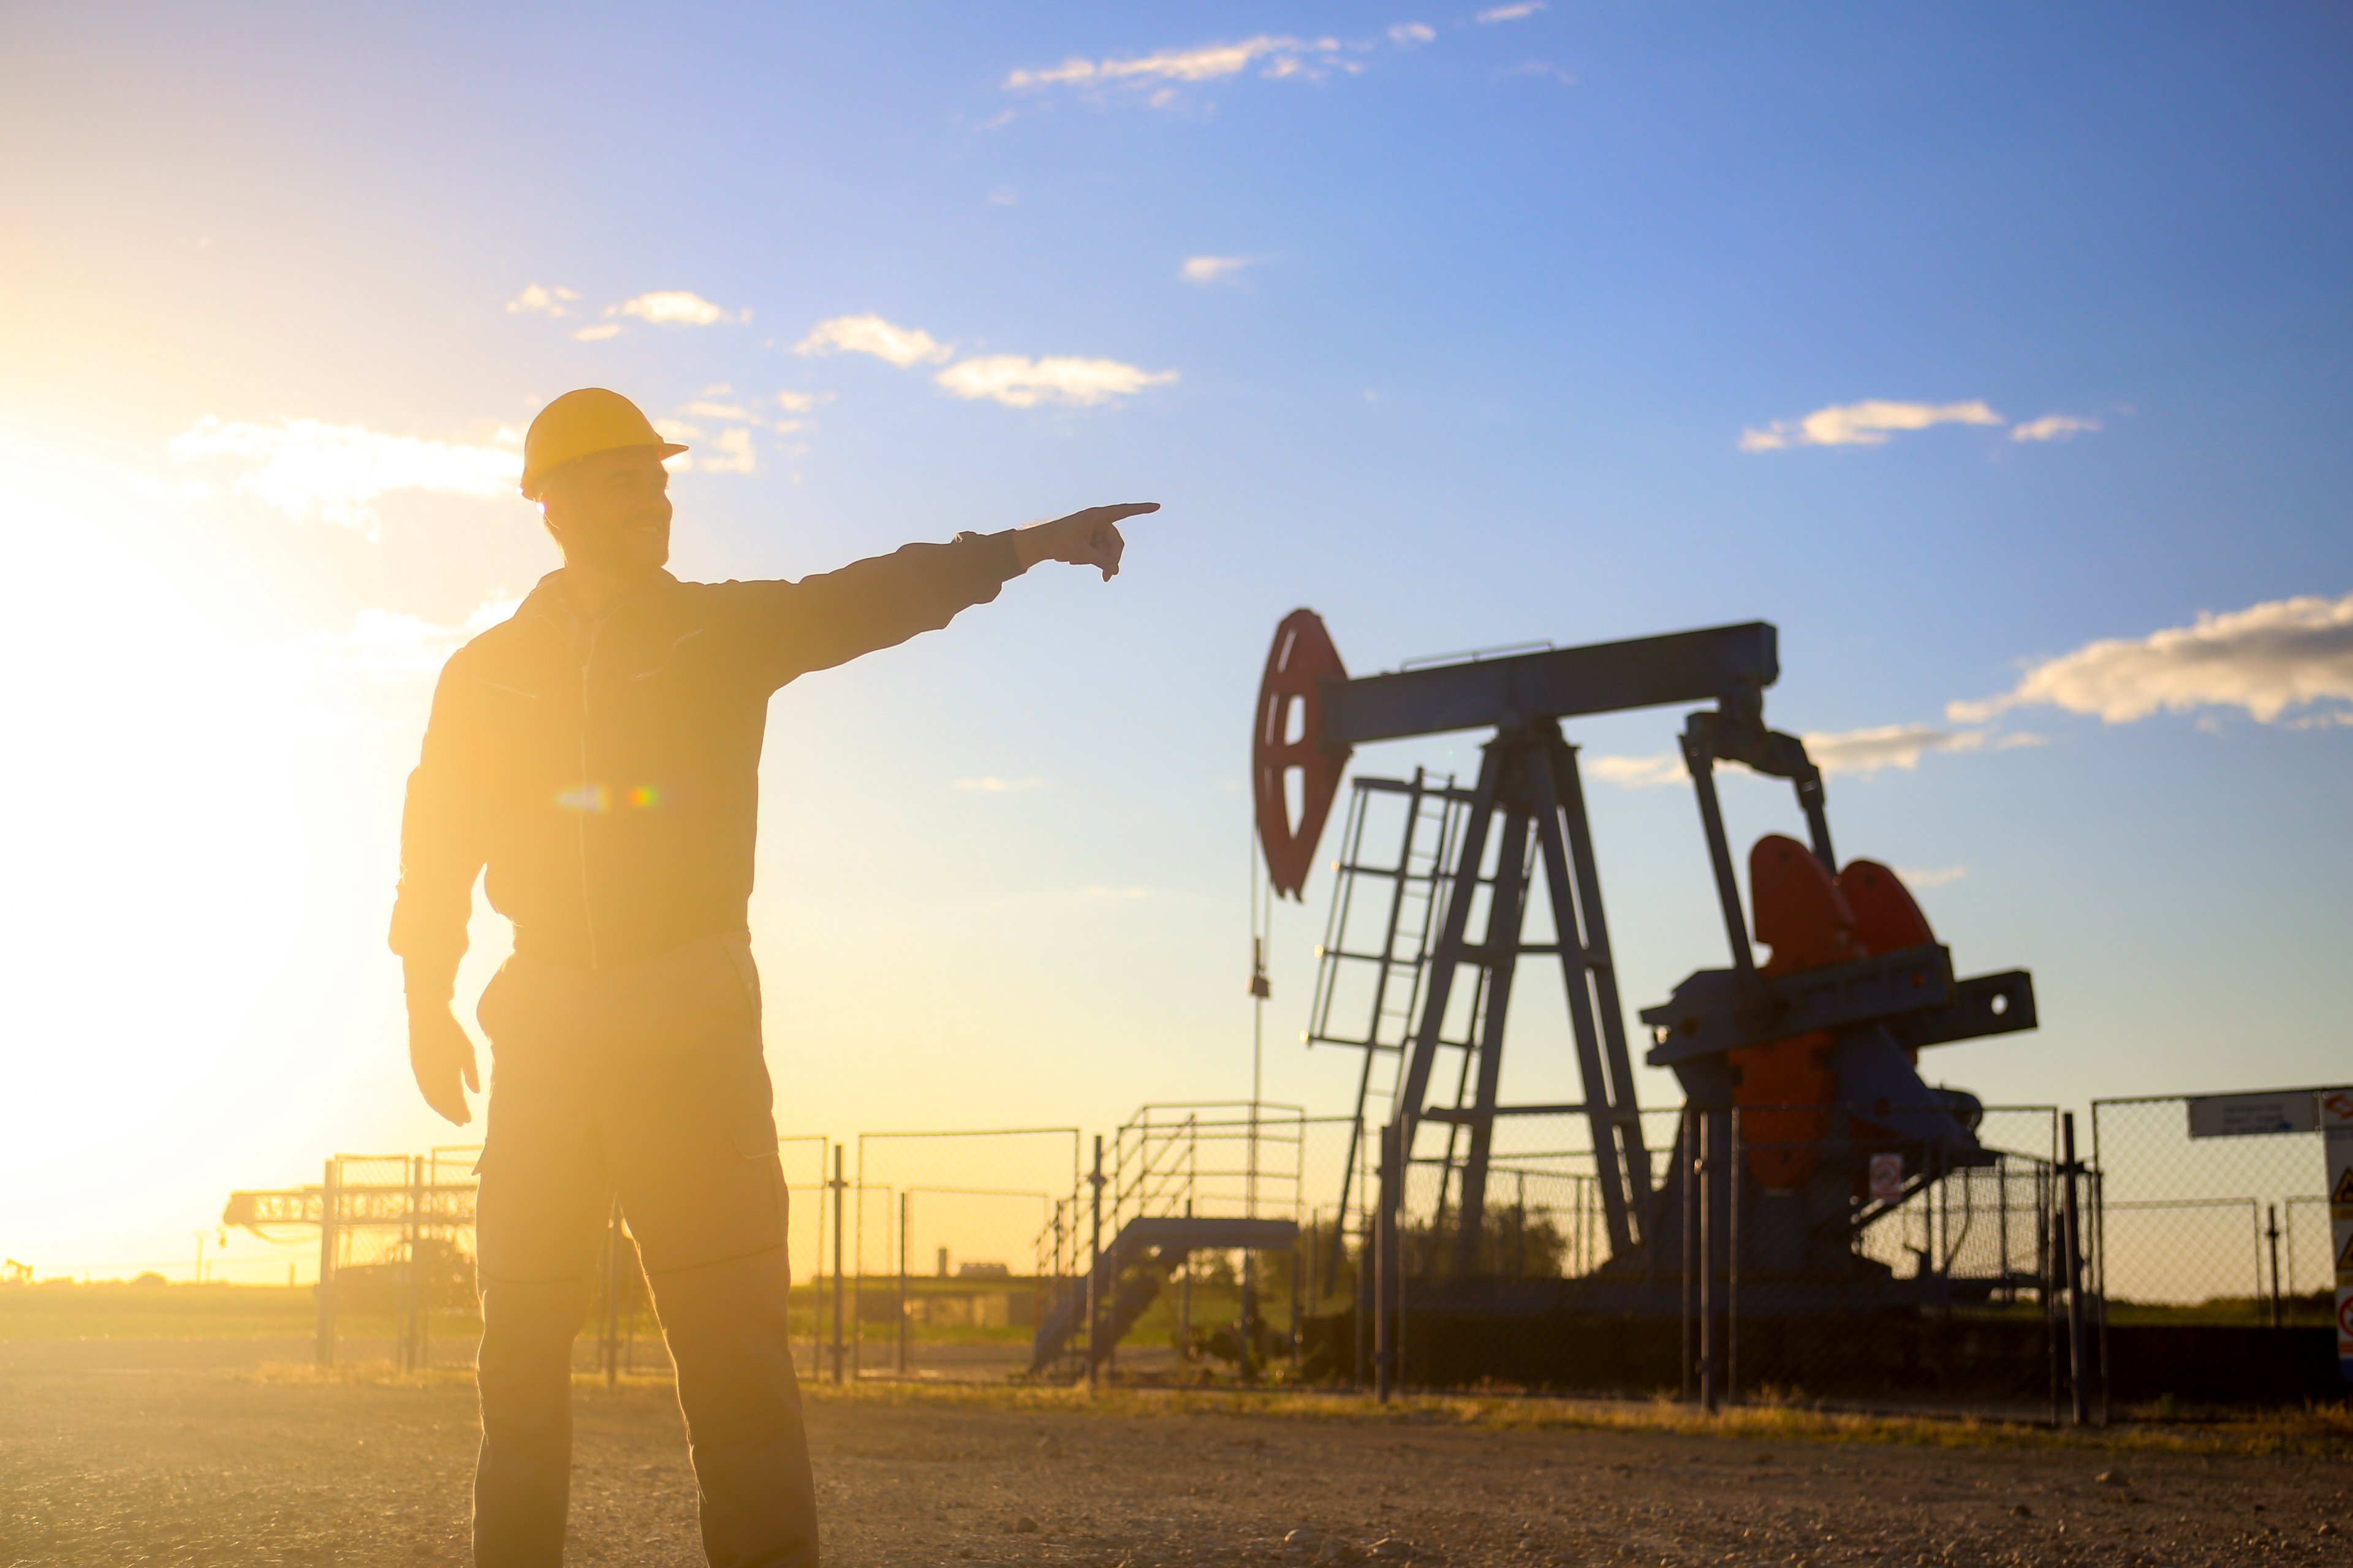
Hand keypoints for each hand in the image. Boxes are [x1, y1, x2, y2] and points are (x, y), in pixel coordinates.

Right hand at [408, 1001, 480, 1125]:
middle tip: (462, 1122)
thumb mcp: (468, 1050)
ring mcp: (421, 1073)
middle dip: (452, 1113)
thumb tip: (476, 1093)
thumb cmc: (452, 1032)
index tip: (469, 1120)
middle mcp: (431, 1075)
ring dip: (441, 1109)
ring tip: (452, 1116)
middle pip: (442, 1102)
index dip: (461, 1111)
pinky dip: (432, 1099)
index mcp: (446, 1071)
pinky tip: (439, 1103)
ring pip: (431, 1097)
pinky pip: (424, 1089)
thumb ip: (472, 1073)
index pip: (454, 1098)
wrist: (427, 1016)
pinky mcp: (416, 1068)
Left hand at [1012, 502, 1158, 580]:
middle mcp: (1098, 522)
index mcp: (1097, 516)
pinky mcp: (1090, 540)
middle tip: (1106, 577)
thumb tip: (1115, 571)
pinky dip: (1090, 559)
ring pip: (1107, 550)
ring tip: (1077, 563)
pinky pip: (1099, 552)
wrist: (1039, 543)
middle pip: (1116, 542)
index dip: (1141, 509)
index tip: (1157, 506)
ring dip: (1098, 560)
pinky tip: (1073, 561)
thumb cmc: (1058, 541)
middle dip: (1111, 559)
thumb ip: (1100, 561)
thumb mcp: (1081, 553)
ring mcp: (1094, 531)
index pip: (1124, 511)